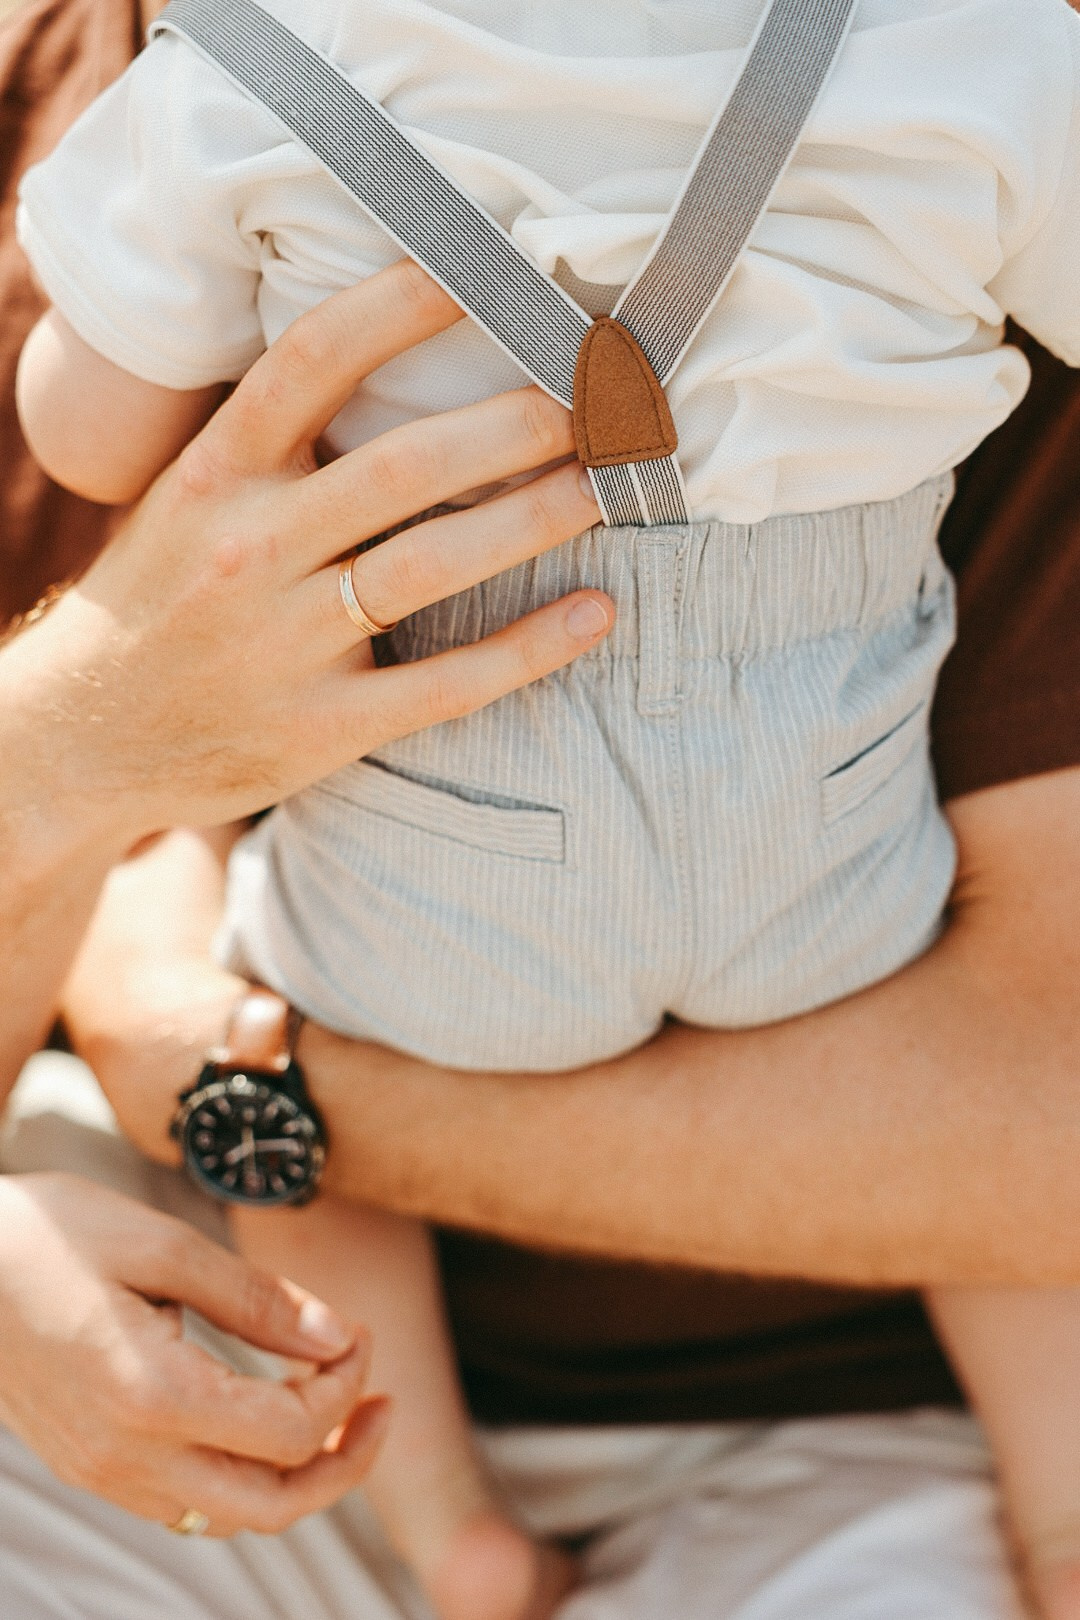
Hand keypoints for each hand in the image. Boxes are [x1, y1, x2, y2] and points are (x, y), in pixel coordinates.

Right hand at [0, 1173, 388, 1533]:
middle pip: (274, 1507)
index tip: (359, 1331)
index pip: (290, 1433)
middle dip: (348, 1461)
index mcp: (150, 1397)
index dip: (346, 1386)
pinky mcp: (90, 1468)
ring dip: (300, 1475)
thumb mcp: (163, 1243)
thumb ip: (257, 1299)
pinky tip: (265, 1417)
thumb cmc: (52, 1234)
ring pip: (232, 1517)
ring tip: (339, 1407)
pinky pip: (189, 1504)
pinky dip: (245, 1475)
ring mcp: (103, 1474)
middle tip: (383, 1400)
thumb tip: (340, 1338)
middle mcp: (126, 1458)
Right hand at [2, 258, 608, 852]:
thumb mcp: (187, 499)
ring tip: (605, 486)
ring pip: (429, 566)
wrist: (84, 738)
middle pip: (401, 466)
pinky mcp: (323, 727)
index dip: (405, 304)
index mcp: (215, 475)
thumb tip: (391, 358)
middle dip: (513, 424)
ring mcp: (285, 644)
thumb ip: (272, 441)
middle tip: (594, 398)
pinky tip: (595, 613)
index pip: (314, 360)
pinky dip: (529, 649)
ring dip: (532, 520)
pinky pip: (445, 685)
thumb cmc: (159, 600)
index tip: (488, 272)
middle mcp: (248, 549)